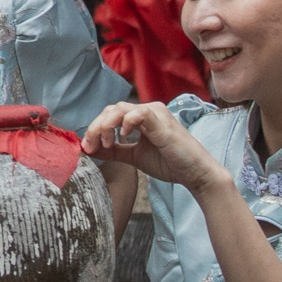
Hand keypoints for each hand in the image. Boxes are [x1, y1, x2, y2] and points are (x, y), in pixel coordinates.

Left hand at [83, 97, 220, 193]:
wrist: (194, 173)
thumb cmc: (169, 163)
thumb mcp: (134, 156)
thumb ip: (114, 151)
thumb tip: (89, 149)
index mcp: (141, 117)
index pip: (110, 114)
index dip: (95, 128)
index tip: (87, 147)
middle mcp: (148, 110)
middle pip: (111, 109)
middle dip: (96, 127)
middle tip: (91, 145)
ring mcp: (155, 113)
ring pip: (120, 109)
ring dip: (106, 126)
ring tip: (105, 143)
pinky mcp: (161, 121)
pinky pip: (138, 113)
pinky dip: (126, 123)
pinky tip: (123, 137)